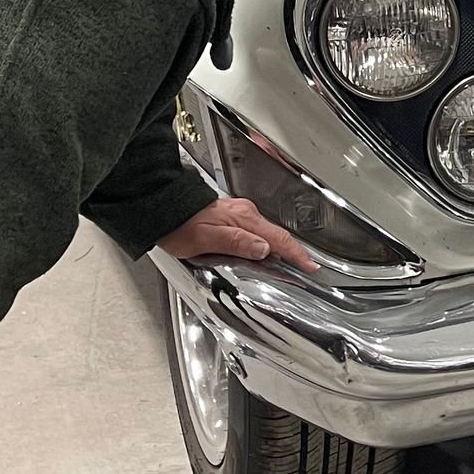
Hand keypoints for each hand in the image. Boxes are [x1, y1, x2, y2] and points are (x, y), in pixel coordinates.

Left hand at [160, 195, 317, 272]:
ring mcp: (239, 213)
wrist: (164, 208)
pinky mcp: (232, 216)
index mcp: (243, 220)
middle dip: (293, 250)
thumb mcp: (206, 239)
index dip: (296, 254)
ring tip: (290, 261)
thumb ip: (237, 242)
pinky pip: (256, 230)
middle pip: (277, 234)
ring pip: (267, 232)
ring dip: (280, 246)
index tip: (310, 265)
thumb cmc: (180, 225)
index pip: (277, 239)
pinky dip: (266, 241)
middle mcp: (245, 214)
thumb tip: (263, 248)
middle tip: (305, 265)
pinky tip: (264, 249)